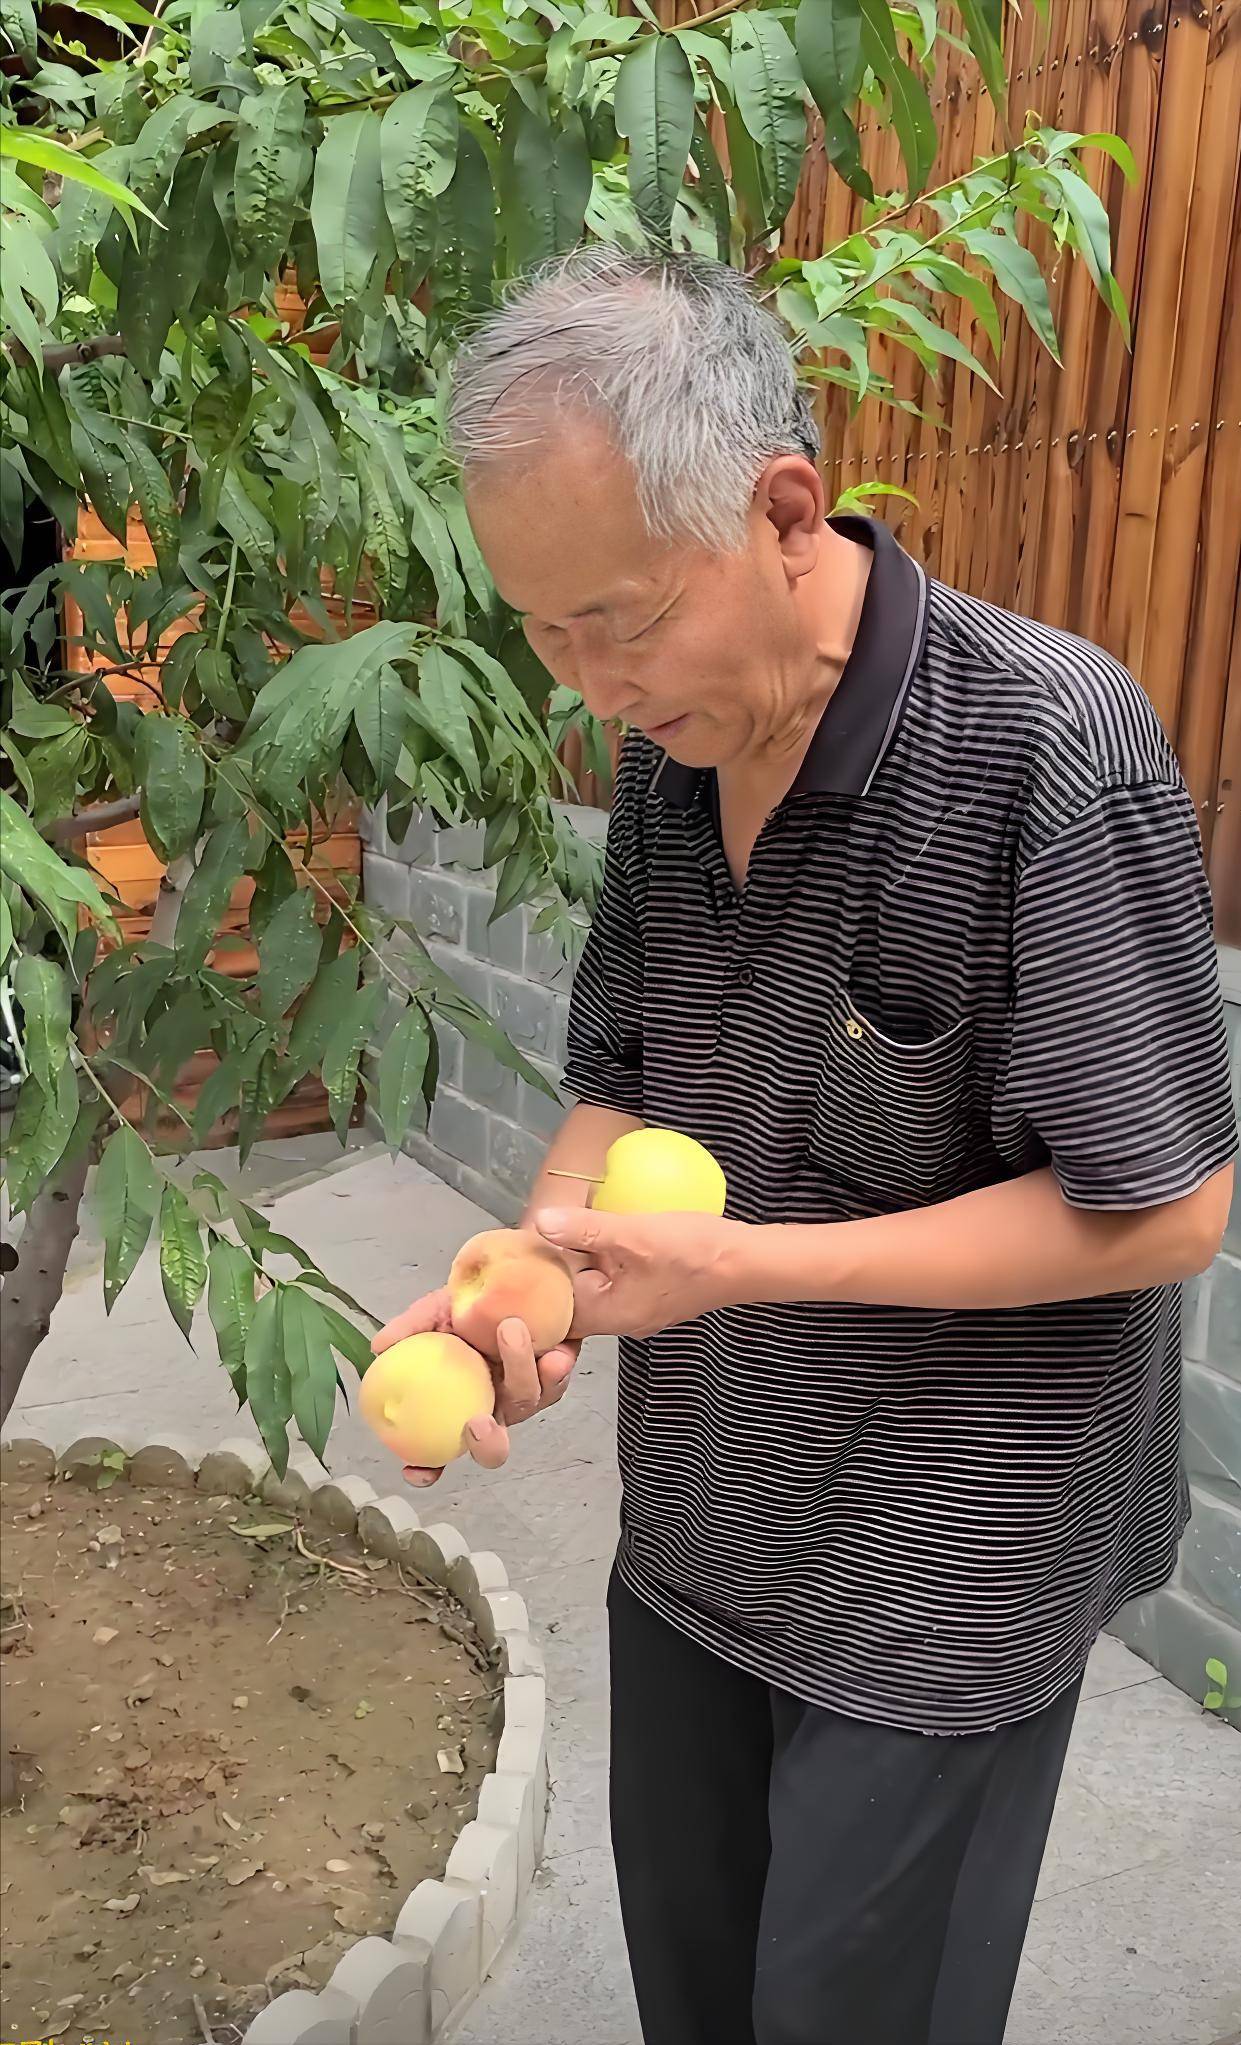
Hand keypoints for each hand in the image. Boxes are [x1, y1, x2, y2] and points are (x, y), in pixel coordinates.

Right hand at [371, 1288, 579, 1486]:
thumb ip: (411, 1328)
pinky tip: (554, 1353)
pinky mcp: (555, 1379)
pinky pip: (556, 1383)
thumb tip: (379, 1347)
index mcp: (456, 1403)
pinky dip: (555, 1370)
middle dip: (487, 1444)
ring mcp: (523, 1396)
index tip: (417, 1470)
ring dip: (519, 1370)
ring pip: (525, 1403)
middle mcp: (490, 1408)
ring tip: (511, 1329)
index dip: (426, 1468)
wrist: (518, 1283)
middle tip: (477, 1424)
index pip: (436, 1450)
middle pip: (491, 1447)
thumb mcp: (438, 1309)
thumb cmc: (471, 1305)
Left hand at [534, 1208, 745, 1338]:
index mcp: (608, 1315)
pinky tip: (593, 1233)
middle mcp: (619, 1320)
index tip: (515, 1254)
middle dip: (550, 1270)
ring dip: (575, 1263)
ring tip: (553, 1229)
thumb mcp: (632, 1235)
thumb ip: (584, 1231)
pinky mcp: (650, 1294)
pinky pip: (612, 1281)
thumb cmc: (693, 1252)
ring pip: (591, 1288)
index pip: (552, 1309)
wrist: (748, 1262)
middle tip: (528, 1236)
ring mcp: (636, 1308)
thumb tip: (540, 1224)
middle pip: (569, 1300)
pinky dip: (598, 1261)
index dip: (531, 1283)